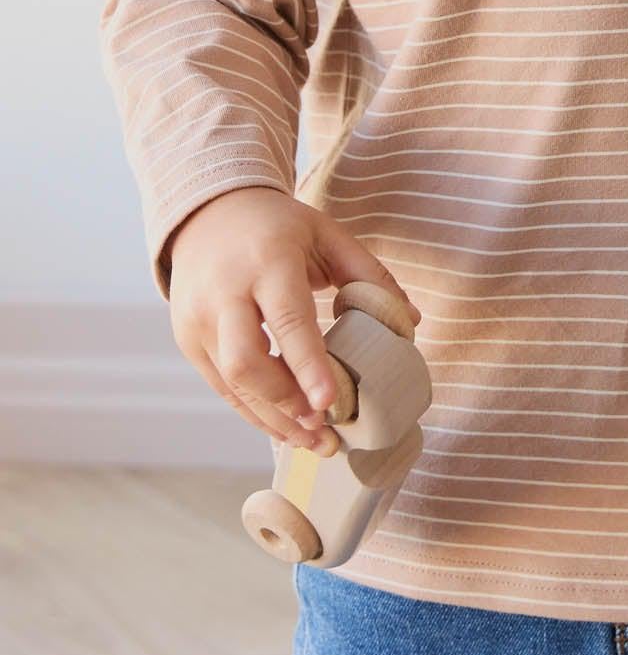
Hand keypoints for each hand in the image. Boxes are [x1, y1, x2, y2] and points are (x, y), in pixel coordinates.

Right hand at [165, 187, 422, 450]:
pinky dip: (253, 411)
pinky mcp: (189, 339)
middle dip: (286, 402)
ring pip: (231, 383)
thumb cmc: (277, 226)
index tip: (329, 404)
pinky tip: (285, 428)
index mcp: (266, 261)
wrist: (207, 211)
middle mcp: (224, 292)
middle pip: (246, 361)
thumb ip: (369, 274)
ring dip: (272, 419)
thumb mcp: (326, 234)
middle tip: (326, 429)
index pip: (286, 318)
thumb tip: (411, 320)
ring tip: (315, 443)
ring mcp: (199, 319)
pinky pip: (221, 386)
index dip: (307, 365)